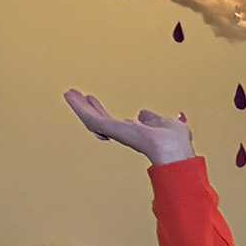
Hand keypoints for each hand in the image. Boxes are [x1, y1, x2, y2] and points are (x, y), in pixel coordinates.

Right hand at [62, 88, 195, 165]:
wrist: (173, 151)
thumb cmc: (176, 143)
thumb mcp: (166, 124)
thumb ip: (154, 119)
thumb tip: (143, 114)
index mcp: (138, 134)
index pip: (118, 123)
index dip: (105, 113)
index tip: (94, 103)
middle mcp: (125, 135)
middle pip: (102, 120)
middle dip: (89, 108)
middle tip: (77, 97)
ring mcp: (117, 133)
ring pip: (93, 119)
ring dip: (80, 106)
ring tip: (70, 94)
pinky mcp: (111, 130)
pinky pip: (92, 118)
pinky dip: (80, 107)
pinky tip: (70, 96)